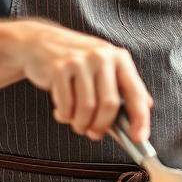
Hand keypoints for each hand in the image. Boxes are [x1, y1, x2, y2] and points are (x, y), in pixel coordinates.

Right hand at [13, 20, 152, 141]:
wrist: (41, 42)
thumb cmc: (78, 62)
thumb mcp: (105, 67)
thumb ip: (123, 89)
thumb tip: (141, 117)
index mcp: (120, 58)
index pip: (135, 92)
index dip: (140, 118)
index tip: (139, 138)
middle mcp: (102, 56)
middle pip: (109, 104)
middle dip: (102, 126)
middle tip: (94, 134)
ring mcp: (80, 61)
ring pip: (87, 108)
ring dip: (81, 124)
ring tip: (77, 123)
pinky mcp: (59, 68)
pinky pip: (66, 105)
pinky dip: (64, 116)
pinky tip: (62, 112)